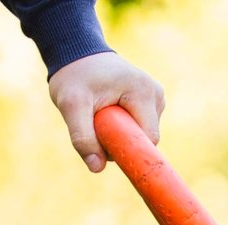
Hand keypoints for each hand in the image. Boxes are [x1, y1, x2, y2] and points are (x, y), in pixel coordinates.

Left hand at [47, 52, 164, 172]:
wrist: (77, 53)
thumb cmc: (74, 76)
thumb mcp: (71, 105)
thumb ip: (82, 137)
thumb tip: (96, 168)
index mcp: (144, 92)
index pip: (147, 140)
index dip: (128, 151)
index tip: (105, 150)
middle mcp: (156, 94)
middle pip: (145, 138)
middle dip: (122, 142)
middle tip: (96, 127)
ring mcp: (156, 97)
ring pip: (143, 135)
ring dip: (121, 135)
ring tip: (101, 116)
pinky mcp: (150, 101)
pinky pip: (140, 127)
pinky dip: (124, 128)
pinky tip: (110, 114)